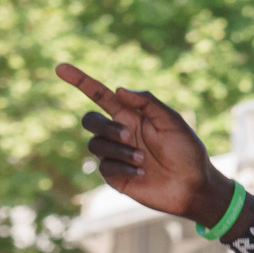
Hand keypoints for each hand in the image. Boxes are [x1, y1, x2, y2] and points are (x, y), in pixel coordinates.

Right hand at [57, 64, 234, 226]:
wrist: (193, 185)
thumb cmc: (187, 151)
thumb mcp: (172, 122)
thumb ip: (148, 103)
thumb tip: (119, 89)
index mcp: (131, 116)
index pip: (100, 95)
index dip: (80, 81)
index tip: (60, 67)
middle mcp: (119, 133)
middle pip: (89, 120)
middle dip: (105, 126)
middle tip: (128, 135)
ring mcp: (115, 155)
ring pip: (95, 145)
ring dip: (119, 150)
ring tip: (143, 160)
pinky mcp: (114, 175)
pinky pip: (104, 166)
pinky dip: (122, 168)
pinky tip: (142, 173)